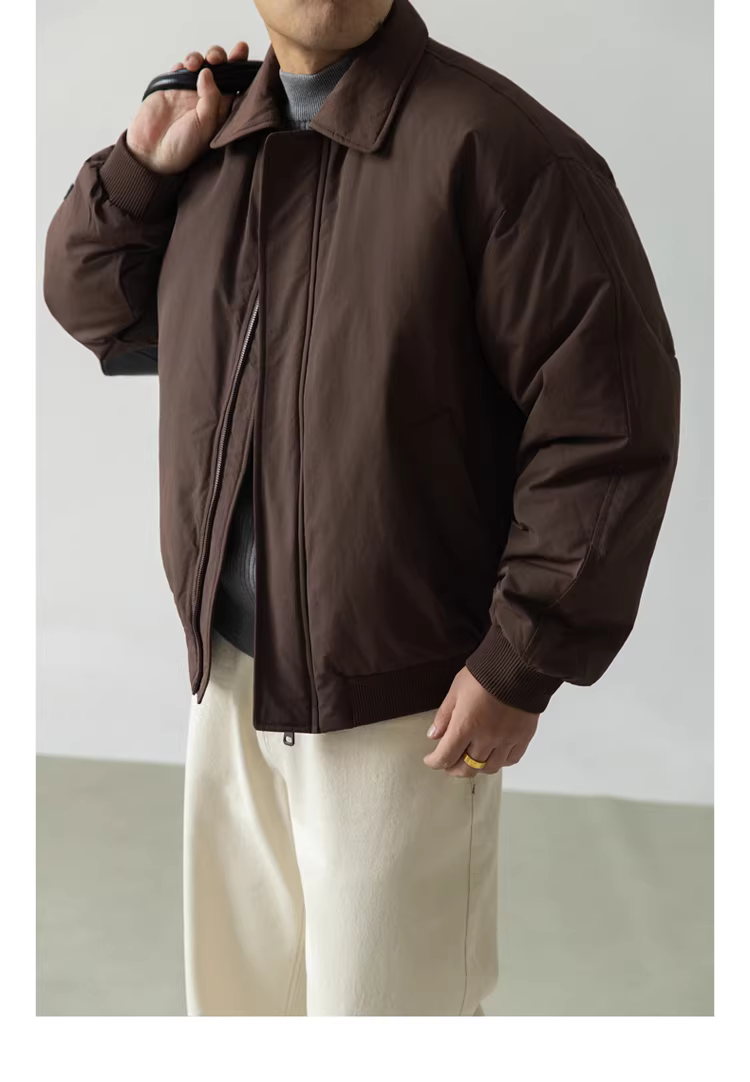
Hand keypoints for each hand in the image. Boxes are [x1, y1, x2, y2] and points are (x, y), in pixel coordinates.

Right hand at [125, 41, 249, 174]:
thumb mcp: (205, 126)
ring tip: (194, 64)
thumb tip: (208, 72)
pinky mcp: (171, 87)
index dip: (239, 66)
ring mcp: (189, 92)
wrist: (152, 153)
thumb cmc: (183, 147)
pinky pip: (180, 68)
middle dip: (220, 57)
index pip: (235, 84)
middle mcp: (207, 99)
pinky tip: (182, 69)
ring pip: (200, 65)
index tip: (241, 49)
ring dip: (200, 58)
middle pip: (219, 69)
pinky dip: (182, 64)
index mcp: (221, 110)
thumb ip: (211, 99)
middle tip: (216, 60)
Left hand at [423, 667, 538, 776]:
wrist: (517, 665)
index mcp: (466, 726)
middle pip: (467, 768)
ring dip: (477, 767)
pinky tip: (494, 754)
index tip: (431, 760)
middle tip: (449, 764)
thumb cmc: (485, 674)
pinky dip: (500, 761)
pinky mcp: (523, 737)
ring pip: (489, 768)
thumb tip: (434, 735)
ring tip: (471, 760)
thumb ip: (444, 715)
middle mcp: (486, 738)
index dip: (435, 762)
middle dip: (454, 769)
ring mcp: (506, 740)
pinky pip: (511, 759)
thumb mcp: (456, 690)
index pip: (445, 756)